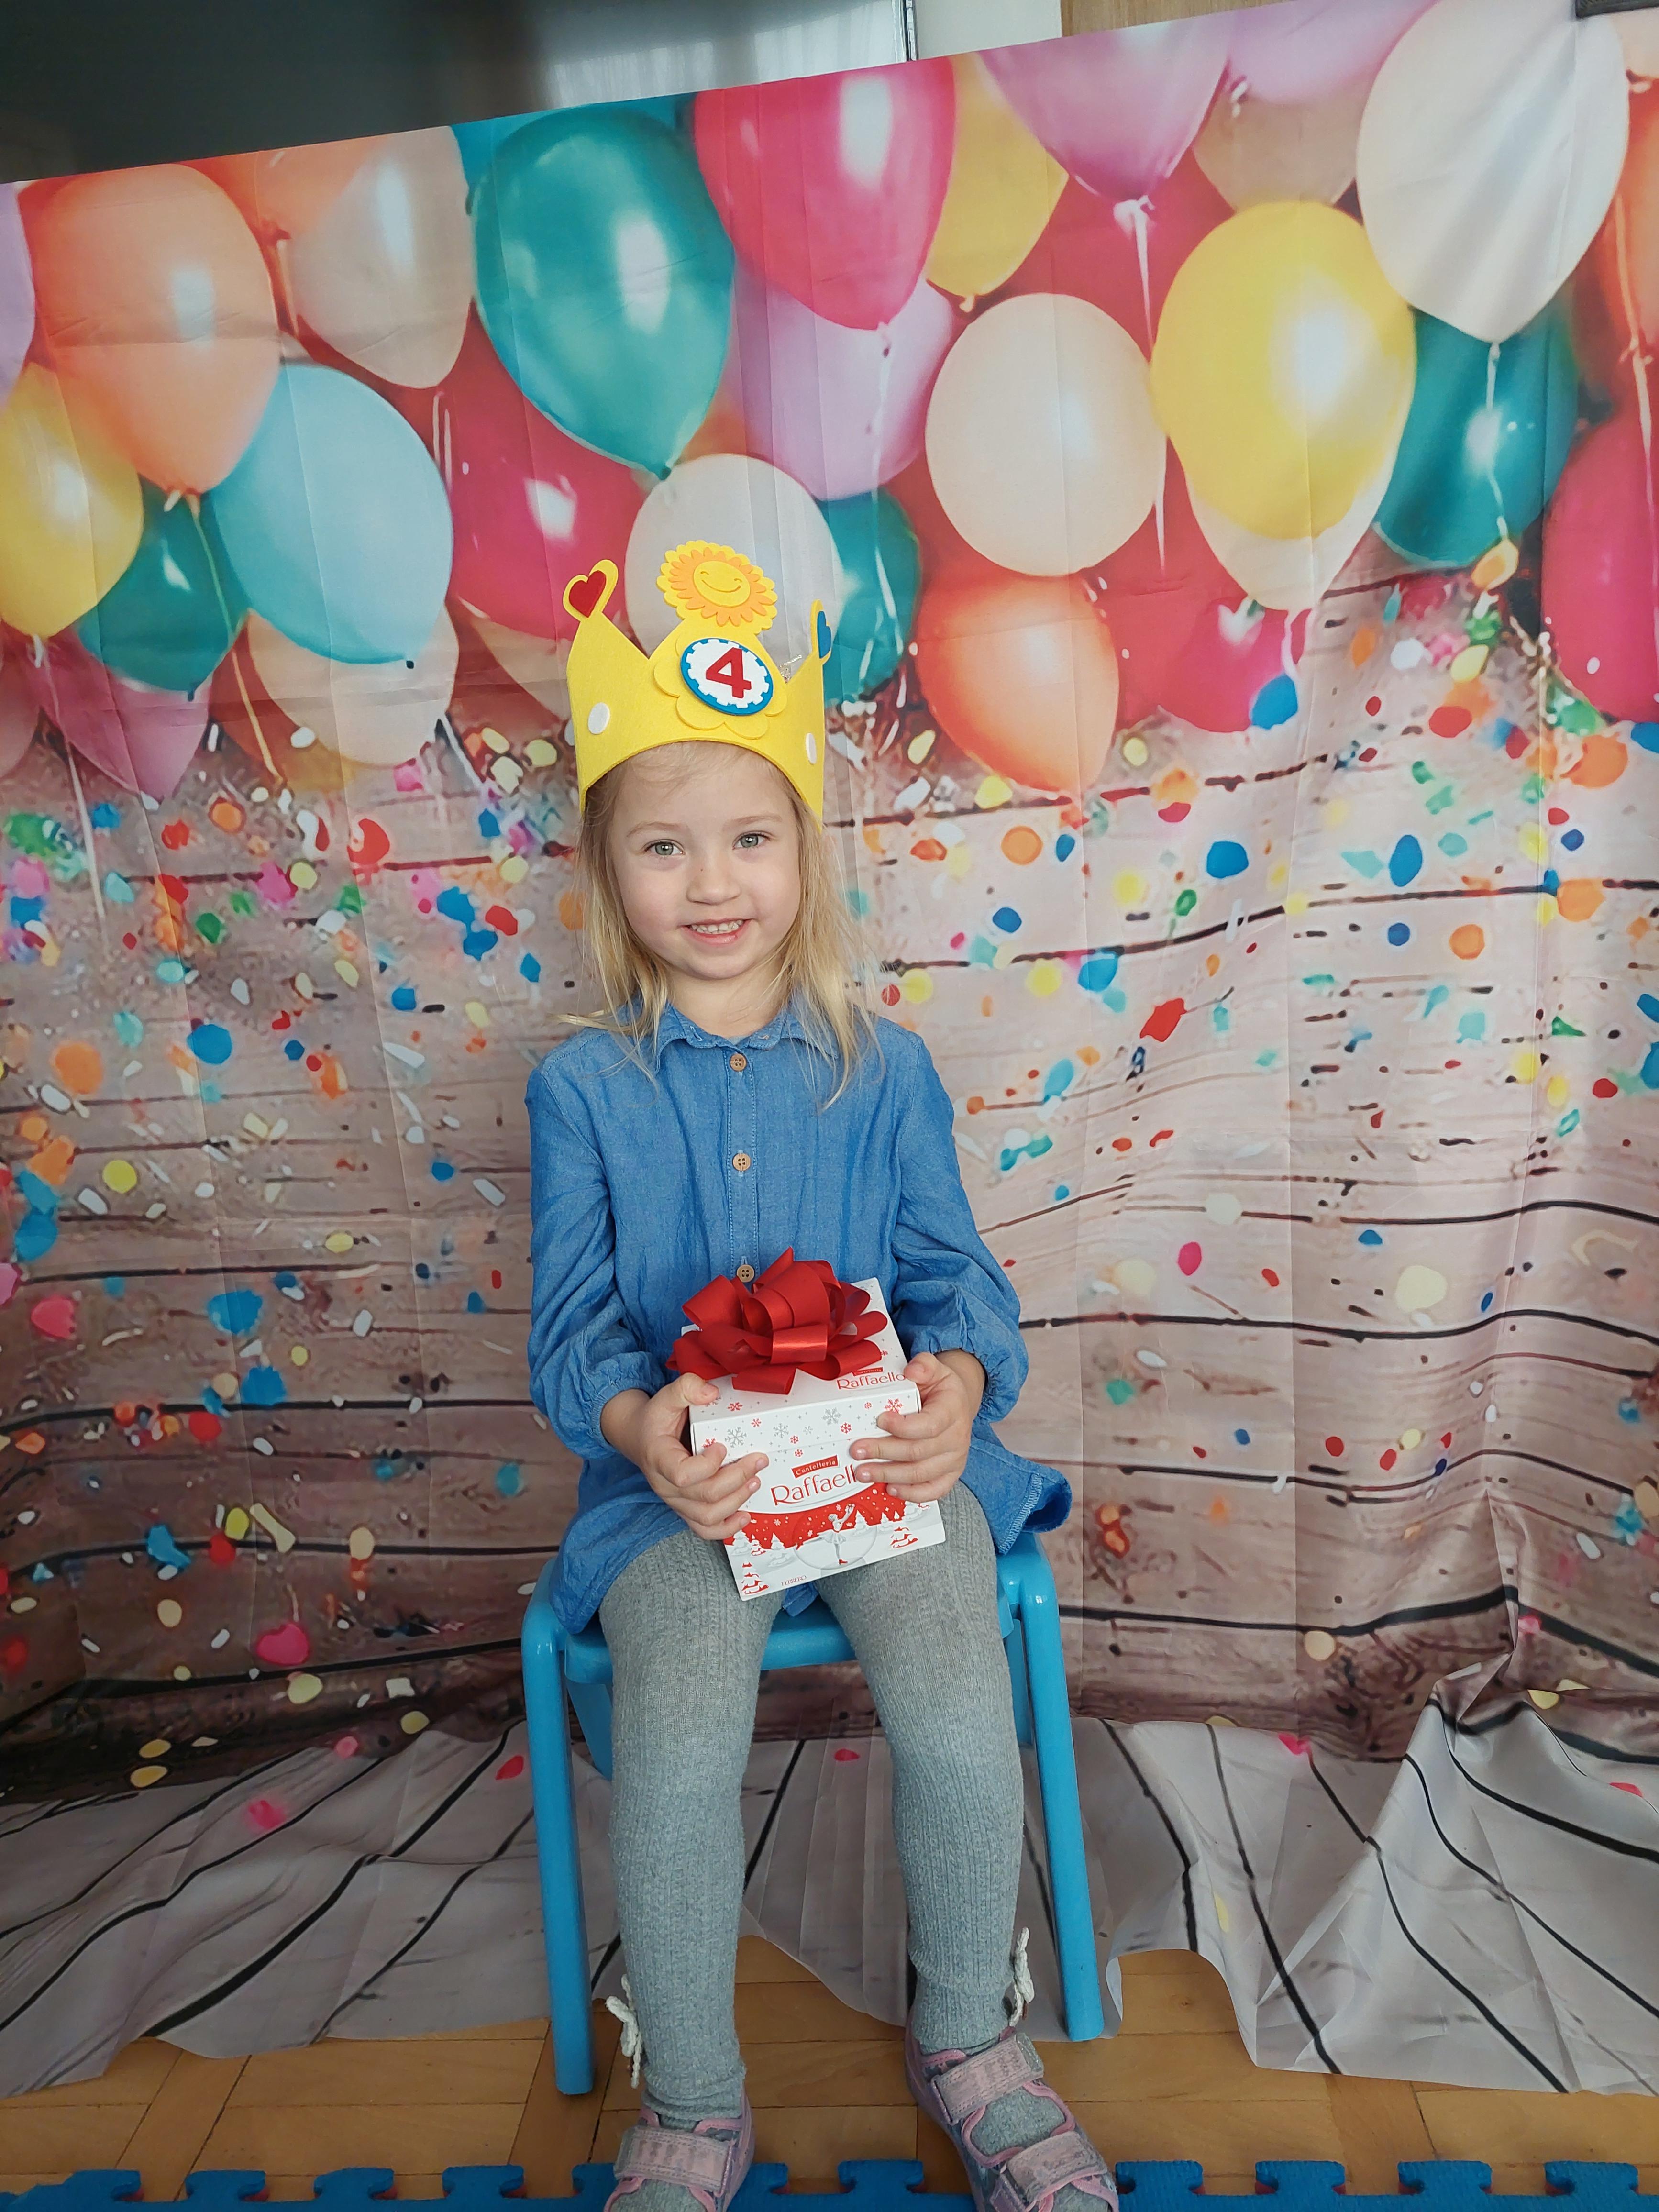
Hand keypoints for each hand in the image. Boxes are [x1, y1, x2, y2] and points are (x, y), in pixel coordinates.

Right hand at [600, 1376, 767, 1541]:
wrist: (640, 1437)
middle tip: (758, 1460)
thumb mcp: (666, 1396)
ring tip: (756, 1482)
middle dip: (737, 1479)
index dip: (708, 1465)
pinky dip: (726, 1528)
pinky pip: (703, 1529)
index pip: (683, 1475)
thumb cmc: (656, 1419)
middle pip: (704, 1496)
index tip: (723, 1446)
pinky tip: (745, 1516)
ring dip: (737, 1502)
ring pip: (706, 1517)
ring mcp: (675, 1501)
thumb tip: (711, 1393)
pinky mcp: (684, 1508)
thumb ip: (686, 1388)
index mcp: (659, 1458)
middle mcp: (665, 1485)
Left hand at [848, 1350, 983, 1505]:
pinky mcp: (950, 1475)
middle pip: (918, 1452)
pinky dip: (911, 1494)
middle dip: (883, 1451)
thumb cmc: (941, 1389)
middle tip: (857, 1449)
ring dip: (888, 1474)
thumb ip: (924, 1365)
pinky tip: (889, 1488)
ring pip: (920, 1474)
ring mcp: (955, 1460)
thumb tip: (911, 1372)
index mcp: (953, 1410)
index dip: (903, 1427)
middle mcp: (957, 1438)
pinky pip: (933, 1491)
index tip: (879, 1420)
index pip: (929, 1424)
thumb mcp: (935, 1368)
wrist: (959, 1405)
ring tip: (862, 1472)